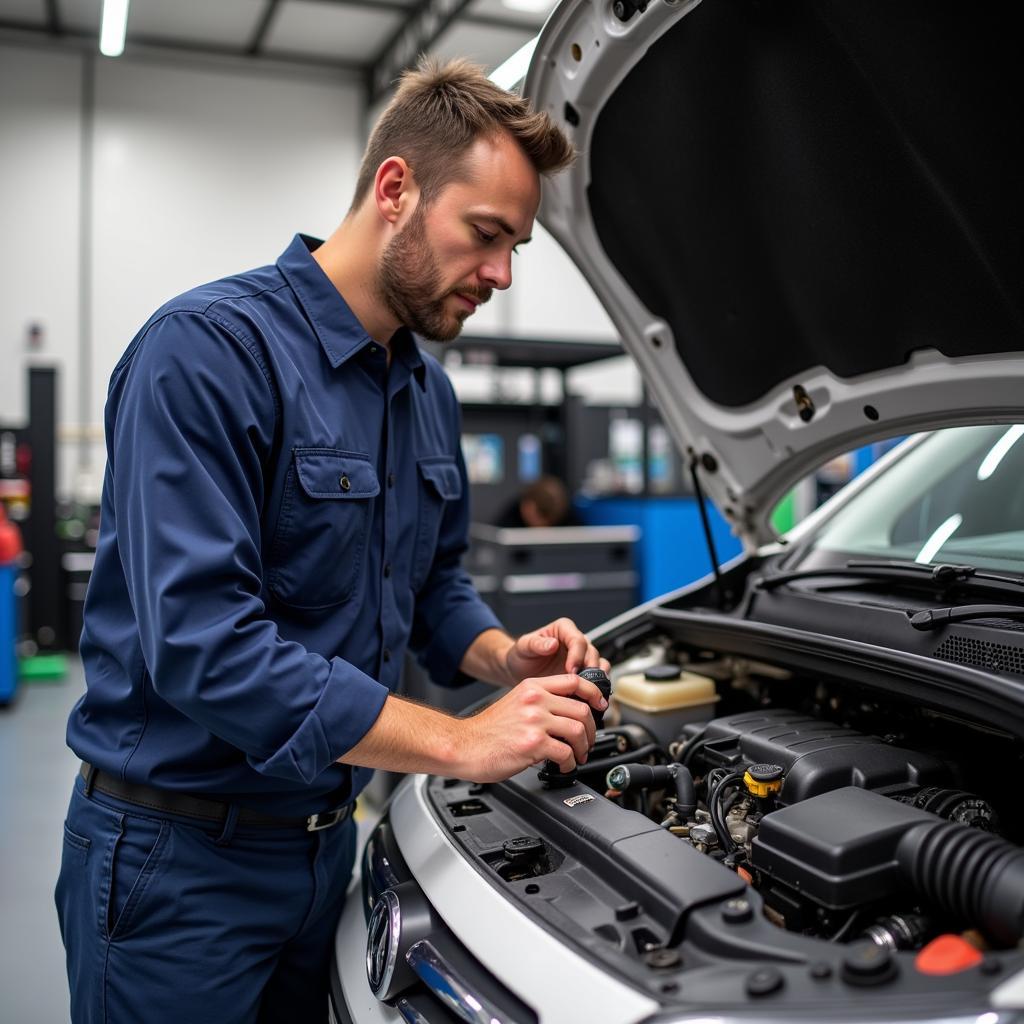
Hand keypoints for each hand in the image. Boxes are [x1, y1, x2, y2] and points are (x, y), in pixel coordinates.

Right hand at [456, 673, 608, 783]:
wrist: (464, 746)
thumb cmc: (487, 730)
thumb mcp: (515, 702)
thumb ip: (540, 701)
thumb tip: (568, 711)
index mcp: (532, 687)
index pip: (574, 681)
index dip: (594, 694)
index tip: (601, 705)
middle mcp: (535, 700)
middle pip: (582, 709)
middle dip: (592, 730)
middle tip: (588, 741)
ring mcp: (535, 721)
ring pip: (578, 730)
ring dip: (583, 747)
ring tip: (577, 755)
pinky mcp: (533, 744)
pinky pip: (566, 753)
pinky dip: (570, 763)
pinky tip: (564, 766)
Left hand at [505, 617, 610, 683]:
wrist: (520, 671)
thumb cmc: (521, 655)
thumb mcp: (523, 647)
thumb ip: (536, 644)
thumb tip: (553, 644)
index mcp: (563, 629)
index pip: (578, 640)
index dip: (577, 656)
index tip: (571, 670)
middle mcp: (576, 641)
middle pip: (592, 652)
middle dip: (589, 669)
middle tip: (581, 684)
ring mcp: (581, 657)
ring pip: (599, 664)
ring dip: (597, 678)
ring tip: (588, 692)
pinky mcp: (583, 673)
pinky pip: (598, 677)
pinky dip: (596, 687)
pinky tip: (588, 696)